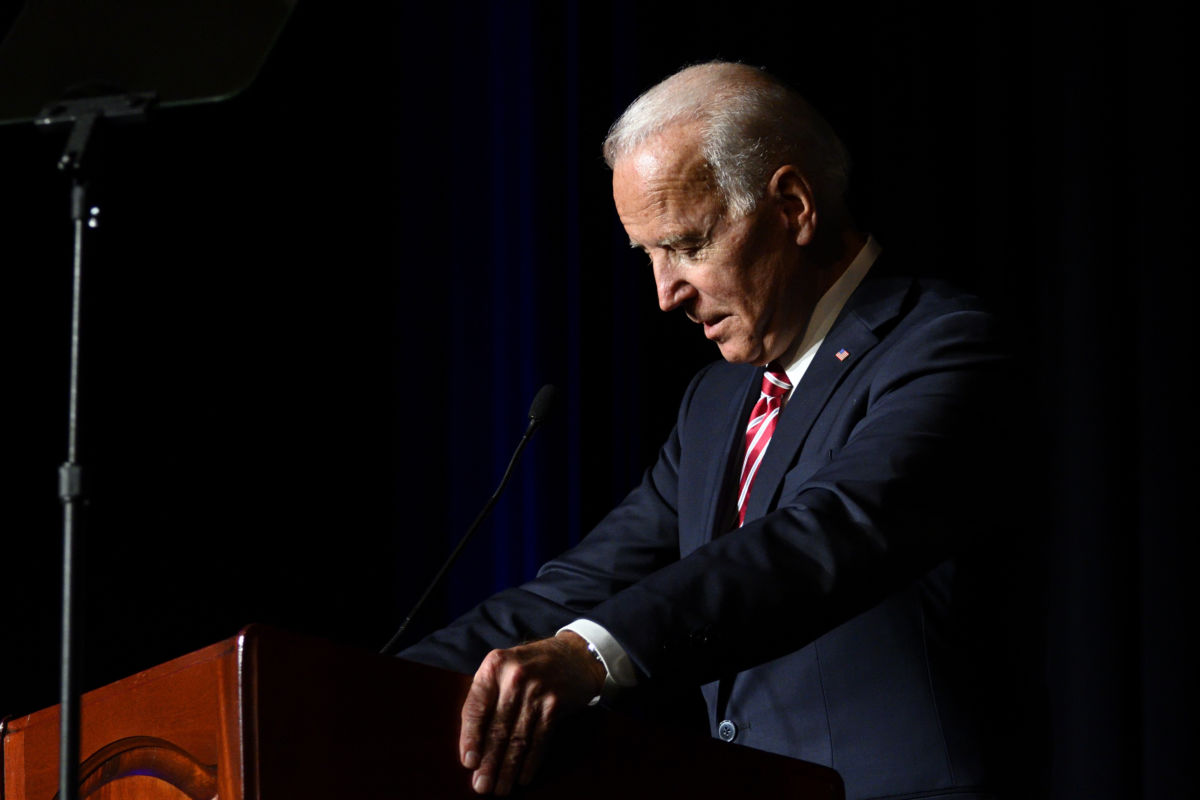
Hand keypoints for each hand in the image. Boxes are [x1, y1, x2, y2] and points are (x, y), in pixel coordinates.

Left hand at [459, 631, 605, 794]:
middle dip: (488, 762)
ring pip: (518, 738)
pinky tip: (522, 778)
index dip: (470, 738)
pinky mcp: (556, 703)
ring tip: (500, 789)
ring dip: (508, 768)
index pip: (475, 707)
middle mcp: (515, 676)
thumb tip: (471, 744)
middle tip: (481, 786)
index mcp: (494, 666)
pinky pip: (539, 739)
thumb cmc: (532, 665)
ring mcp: (537, 690)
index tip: (468, 763)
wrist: (575, 654)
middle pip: (497, 728)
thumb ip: (487, 696)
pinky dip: (530, 761)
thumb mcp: (505, 667)